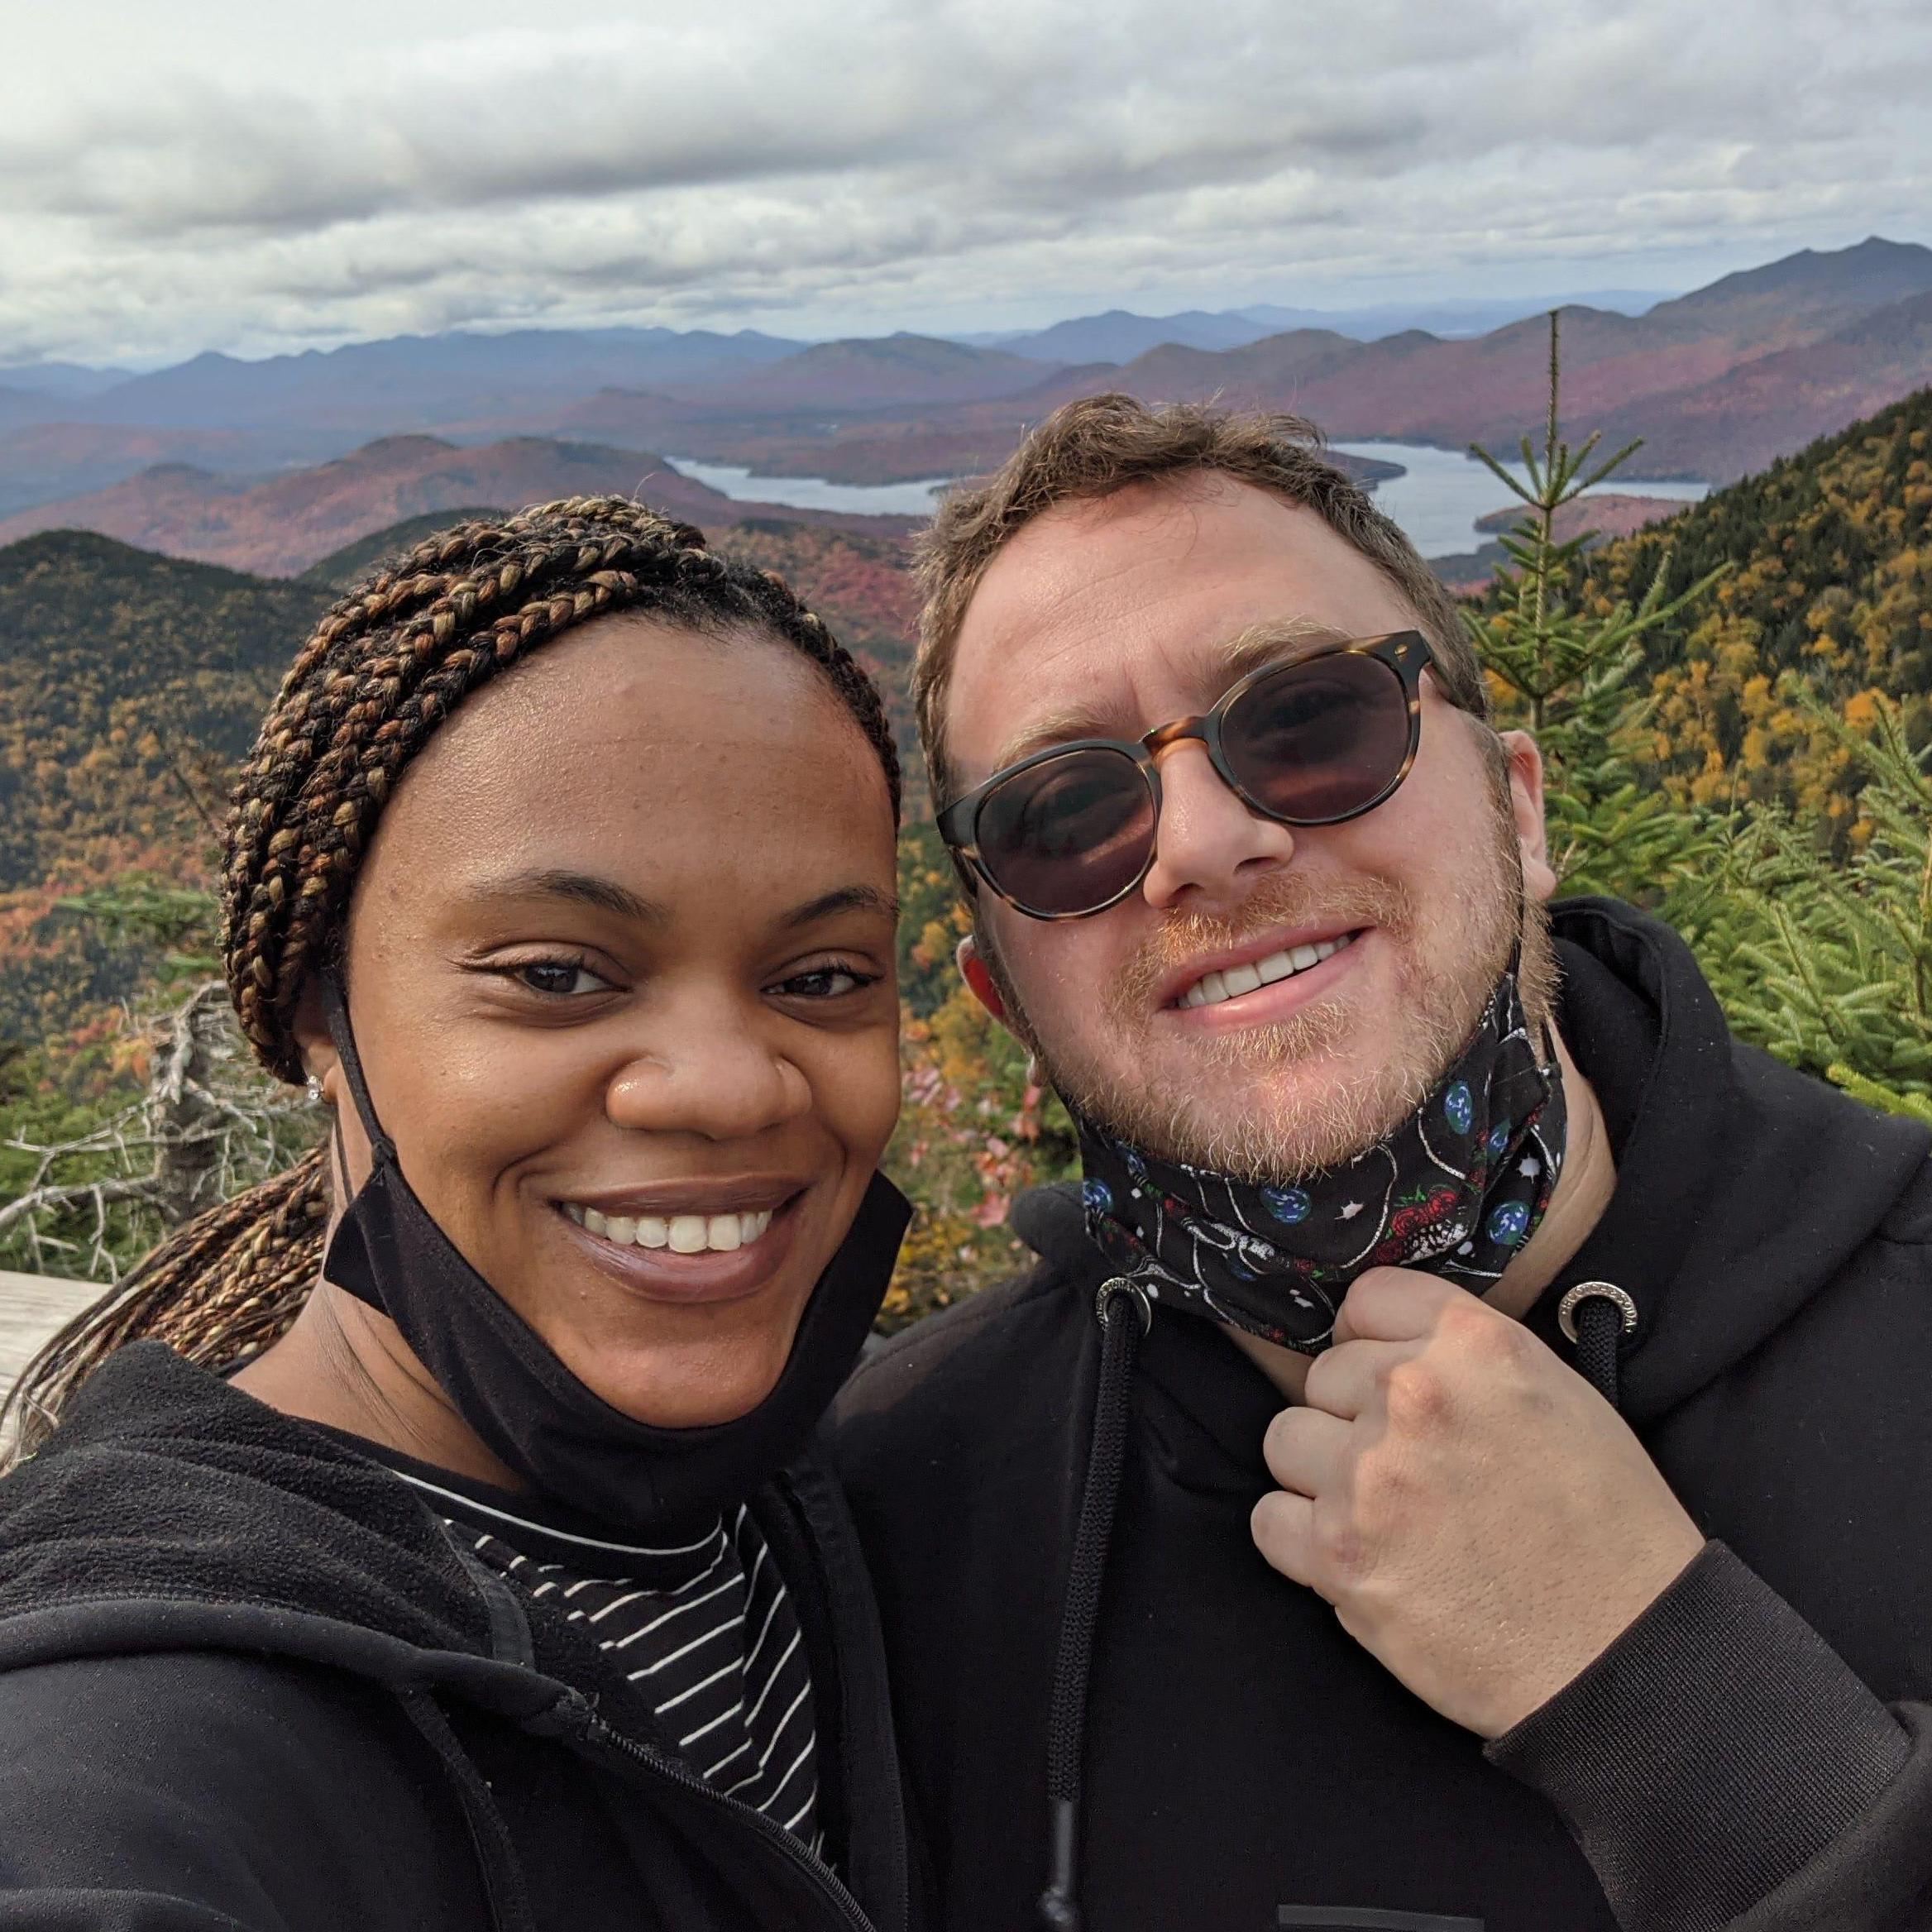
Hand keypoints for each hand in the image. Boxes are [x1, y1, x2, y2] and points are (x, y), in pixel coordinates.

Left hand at [1250, 1267, 1704, 1737]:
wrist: (1626, 1654)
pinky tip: (1361, 1558)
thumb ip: (1464, 1360)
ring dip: (1322, 1476)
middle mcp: (1413, 1393)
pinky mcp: (1339, 1554)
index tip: (1387, 1378)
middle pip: (1324, 1376)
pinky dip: (1303, 1542)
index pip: (1368, 1299)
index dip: (1374, 1342)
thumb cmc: (1607, 1529)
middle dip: (1355, 1417)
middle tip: (1411, 1470)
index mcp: (1473, 1343)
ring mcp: (1369, 1474)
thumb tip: (1384, 1348)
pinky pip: (1270, 1520)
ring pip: (1287, 1441)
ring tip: (1385, 1516)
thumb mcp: (1559, 1397)